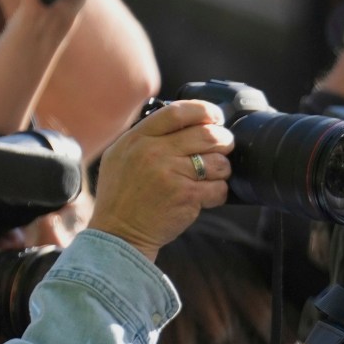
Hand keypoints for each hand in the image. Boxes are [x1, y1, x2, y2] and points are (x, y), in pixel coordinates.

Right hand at [87, 100, 231, 259]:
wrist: (119, 232)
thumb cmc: (123, 195)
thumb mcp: (121, 155)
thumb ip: (147, 137)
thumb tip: (186, 121)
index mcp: (137, 138)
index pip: (177, 113)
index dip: (204, 111)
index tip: (215, 117)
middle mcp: (153, 152)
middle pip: (206, 134)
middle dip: (224, 140)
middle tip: (224, 147)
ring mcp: (170, 173)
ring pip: (218, 161)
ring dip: (223, 169)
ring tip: (212, 176)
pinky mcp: (186, 195)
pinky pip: (219, 188)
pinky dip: (219, 192)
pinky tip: (206, 196)